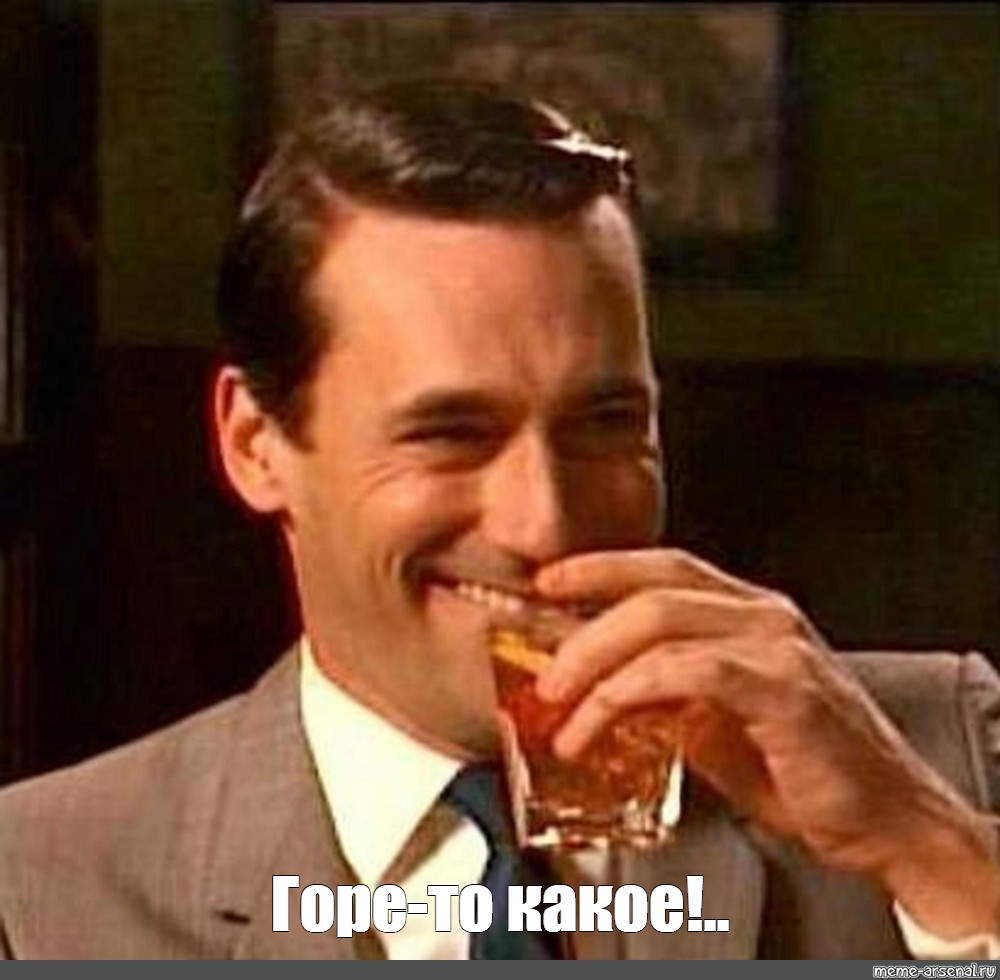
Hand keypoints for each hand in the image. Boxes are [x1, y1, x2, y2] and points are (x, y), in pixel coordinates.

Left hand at [533, 548, 999, 938]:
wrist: (890, 819)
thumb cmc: (807, 771)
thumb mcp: (718, 725)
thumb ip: (668, 698)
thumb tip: (603, 692)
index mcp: (749, 614)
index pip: (663, 568)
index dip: (600, 569)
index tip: (547, 584)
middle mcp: (764, 617)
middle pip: (652, 589)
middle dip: (583, 624)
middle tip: (545, 670)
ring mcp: (778, 647)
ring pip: (661, 623)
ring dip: (595, 662)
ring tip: (560, 704)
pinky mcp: (784, 688)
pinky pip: (688, 672)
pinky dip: (629, 693)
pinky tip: (602, 721)